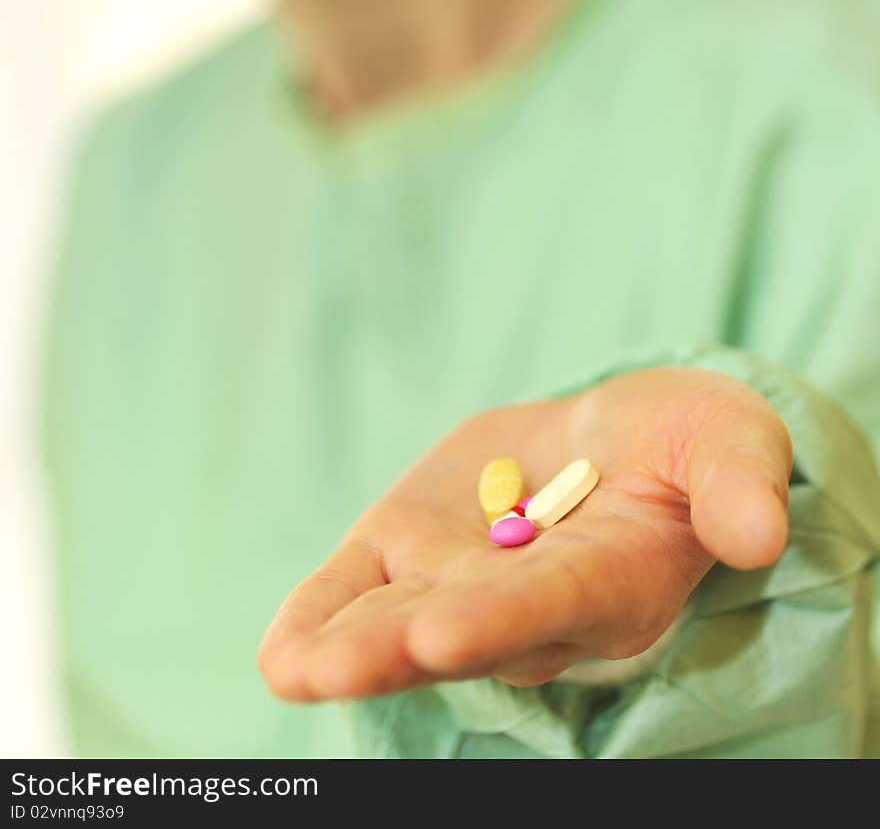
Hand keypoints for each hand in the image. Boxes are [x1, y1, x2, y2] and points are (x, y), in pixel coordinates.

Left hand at [258, 366, 791, 700]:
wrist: (614, 438)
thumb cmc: (684, 442)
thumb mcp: (725, 439)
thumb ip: (737, 482)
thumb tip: (758, 531)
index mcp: (612, 580)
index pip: (553, 605)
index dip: (501, 620)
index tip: (445, 633)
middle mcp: (530, 605)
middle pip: (463, 630)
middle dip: (403, 647)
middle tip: (338, 668)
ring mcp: (460, 582)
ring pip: (400, 621)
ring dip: (349, 647)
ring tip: (297, 670)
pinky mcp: (410, 552)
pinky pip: (359, 593)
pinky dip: (321, 618)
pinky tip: (284, 653)